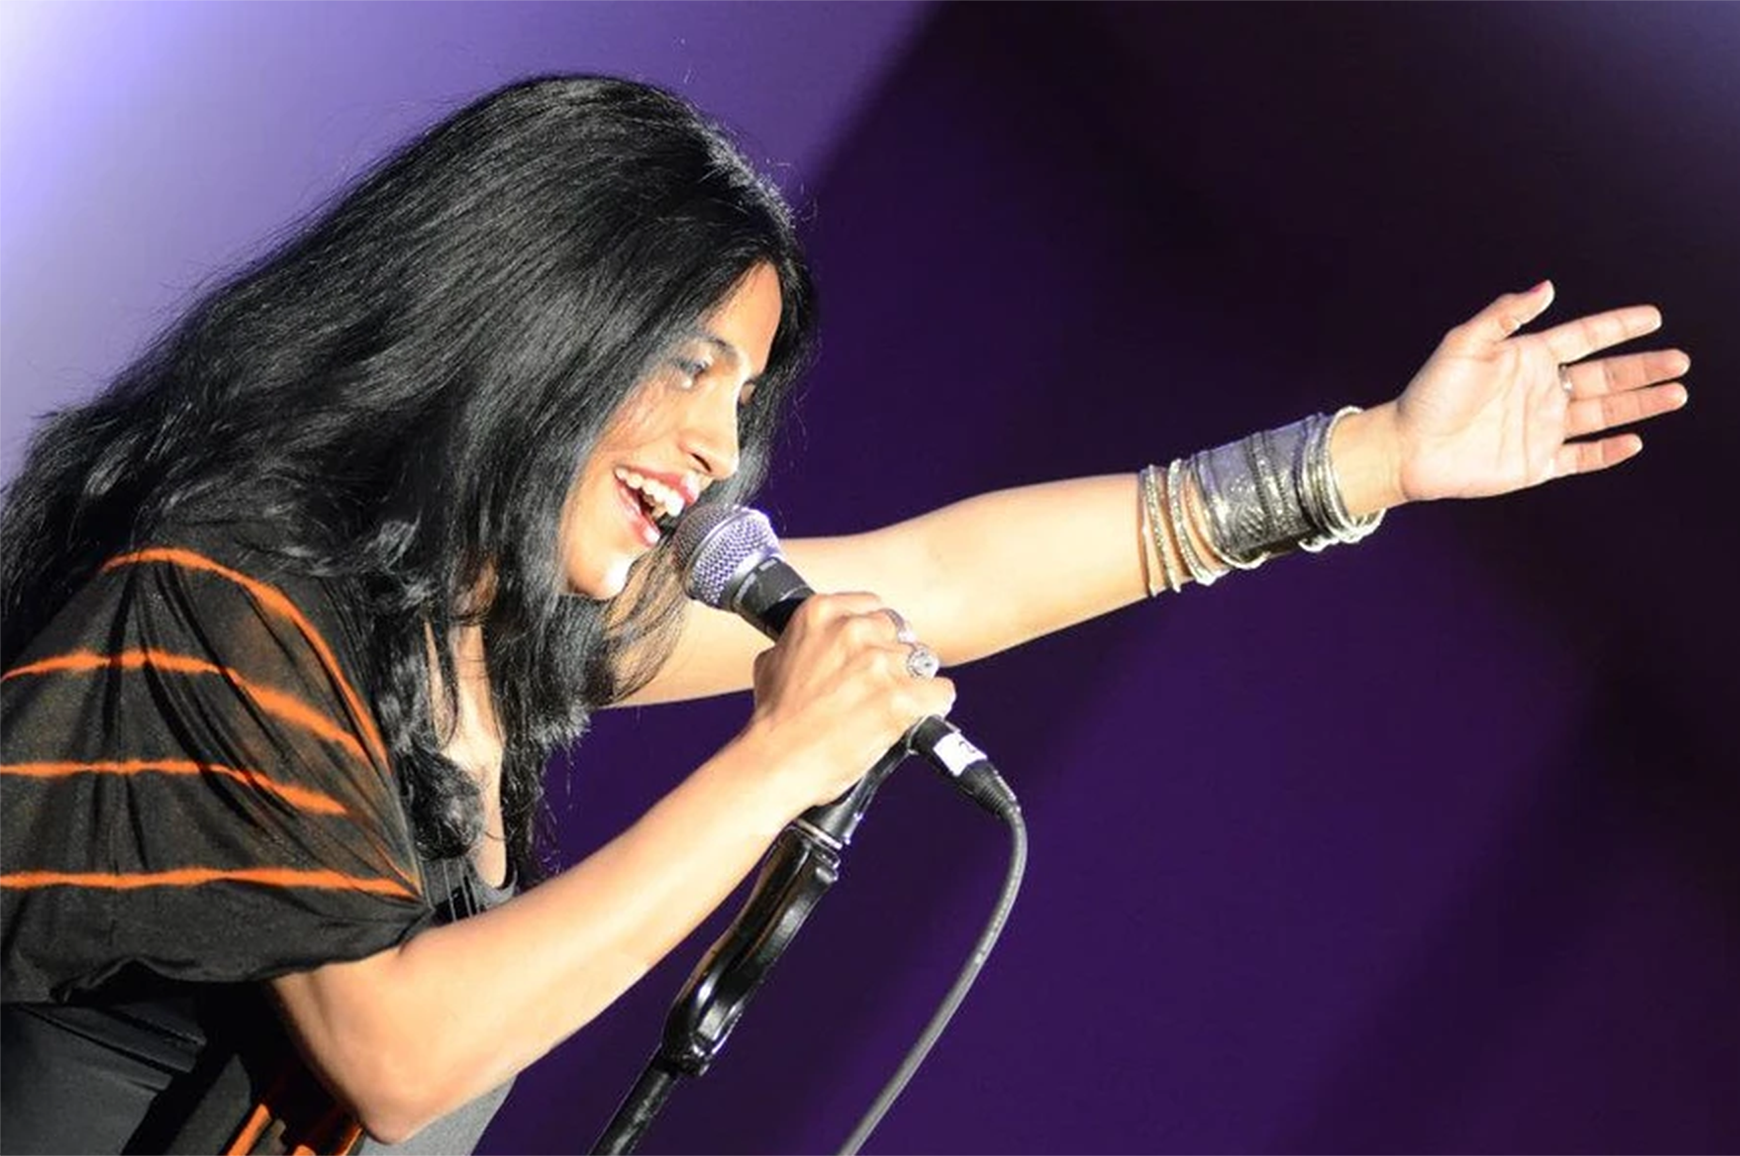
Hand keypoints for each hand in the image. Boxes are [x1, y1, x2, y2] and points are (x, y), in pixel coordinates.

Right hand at [744, 594, 954, 810]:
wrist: (777, 761)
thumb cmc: (774, 718)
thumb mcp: (774, 659)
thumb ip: (806, 640)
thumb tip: (821, 641)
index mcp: (822, 613)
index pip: (874, 607)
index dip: (875, 634)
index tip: (872, 652)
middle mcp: (853, 631)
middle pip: (900, 633)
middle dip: (893, 659)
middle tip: (877, 687)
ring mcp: (879, 663)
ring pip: (921, 661)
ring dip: (911, 683)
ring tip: (889, 707)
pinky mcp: (901, 698)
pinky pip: (940, 691)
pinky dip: (934, 704)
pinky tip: (918, 715)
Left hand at [1390, 281, 1689, 502]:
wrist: (1406, 448)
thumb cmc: (1429, 393)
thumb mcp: (1464, 344)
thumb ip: (1505, 314)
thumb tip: (1548, 287)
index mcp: (1528, 358)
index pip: (1584, 338)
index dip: (1617, 327)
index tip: (1653, 317)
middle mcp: (1541, 391)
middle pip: (1605, 377)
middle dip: (1643, 369)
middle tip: (1681, 361)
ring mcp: (1542, 428)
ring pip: (1603, 415)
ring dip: (1639, 405)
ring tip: (1677, 393)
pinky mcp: (1536, 463)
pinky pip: (1581, 458)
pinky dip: (1608, 452)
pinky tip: (1634, 440)